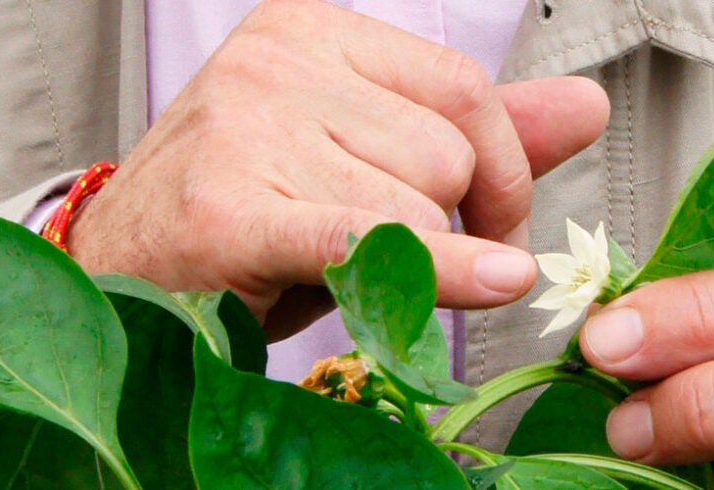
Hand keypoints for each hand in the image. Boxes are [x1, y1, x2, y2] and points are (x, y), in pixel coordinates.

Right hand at [67, 0, 608, 339]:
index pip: (465, 90)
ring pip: (418, 206)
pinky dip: (438, 272)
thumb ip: (473, 133)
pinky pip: (369, 238)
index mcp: (312, 32)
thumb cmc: (250, 213)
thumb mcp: (364, 156)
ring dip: (412, 264)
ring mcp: (246, 128)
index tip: (497, 224)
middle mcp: (276, 62)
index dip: (503, 171)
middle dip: (454, 226)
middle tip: (412, 260)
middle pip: (447, 152)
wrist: (128, 267)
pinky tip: (489, 283)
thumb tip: (585, 107)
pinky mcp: (227, 207)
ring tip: (345, 272)